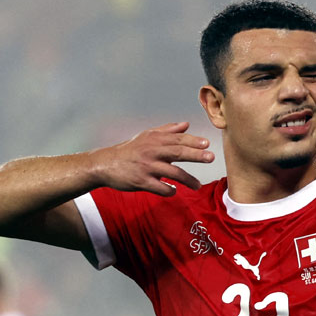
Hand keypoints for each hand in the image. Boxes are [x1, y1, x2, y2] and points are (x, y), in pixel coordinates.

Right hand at [95, 121, 214, 196]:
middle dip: (195, 155)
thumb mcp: (146, 136)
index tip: (206, 144)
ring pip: (172, 173)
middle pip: (177, 152)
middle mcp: (151, 151)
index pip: (177, 139)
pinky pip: (161, 188)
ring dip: (187, 179)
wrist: (105, 164)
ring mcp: (147, 167)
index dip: (193, 141)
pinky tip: (174, 191)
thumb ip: (167, 131)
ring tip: (197, 185)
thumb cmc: (129, 151)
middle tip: (210, 157)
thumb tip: (186, 125)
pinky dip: (170, 190)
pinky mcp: (141, 182)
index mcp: (154, 139)